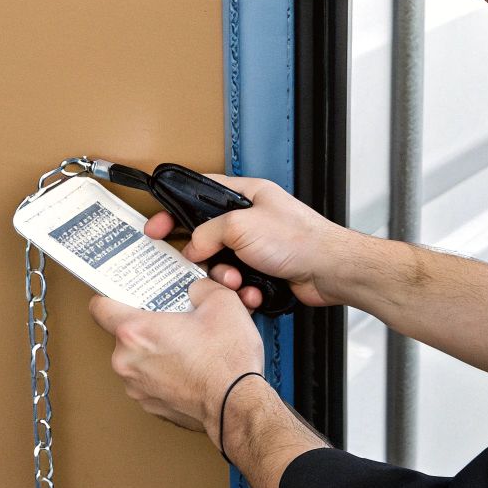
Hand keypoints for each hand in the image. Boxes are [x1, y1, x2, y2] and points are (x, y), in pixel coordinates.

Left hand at [89, 279, 264, 441]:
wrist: (238, 406)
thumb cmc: (226, 361)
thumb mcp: (221, 302)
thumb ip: (200, 287)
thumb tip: (196, 290)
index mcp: (135, 333)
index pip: (100, 307)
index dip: (113, 297)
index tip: (127, 295)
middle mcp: (128, 362)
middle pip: (124, 333)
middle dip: (147, 324)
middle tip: (172, 318)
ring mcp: (137, 387)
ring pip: (137, 358)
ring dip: (156, 350)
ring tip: (185, 344)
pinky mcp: (151, 405)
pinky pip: (150, 380)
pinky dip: (164, 372)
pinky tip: (189, 367)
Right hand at [143, 176, 353, 309]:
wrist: (330, 271)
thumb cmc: (300, 238)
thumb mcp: (241, 226)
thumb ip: (208, 233)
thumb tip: (192, 247)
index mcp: (246, 195)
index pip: (200, 195)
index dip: (175, 209)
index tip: (157, 225)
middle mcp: (251, 219)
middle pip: (208, 234)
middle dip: (202, 254)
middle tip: (192, 264)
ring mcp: (258, 246)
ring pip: (222, 263)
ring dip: (225, 277)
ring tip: (235, 281)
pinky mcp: (264, 271)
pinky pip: (239, 282)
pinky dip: (242, 291)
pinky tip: (252, 292)